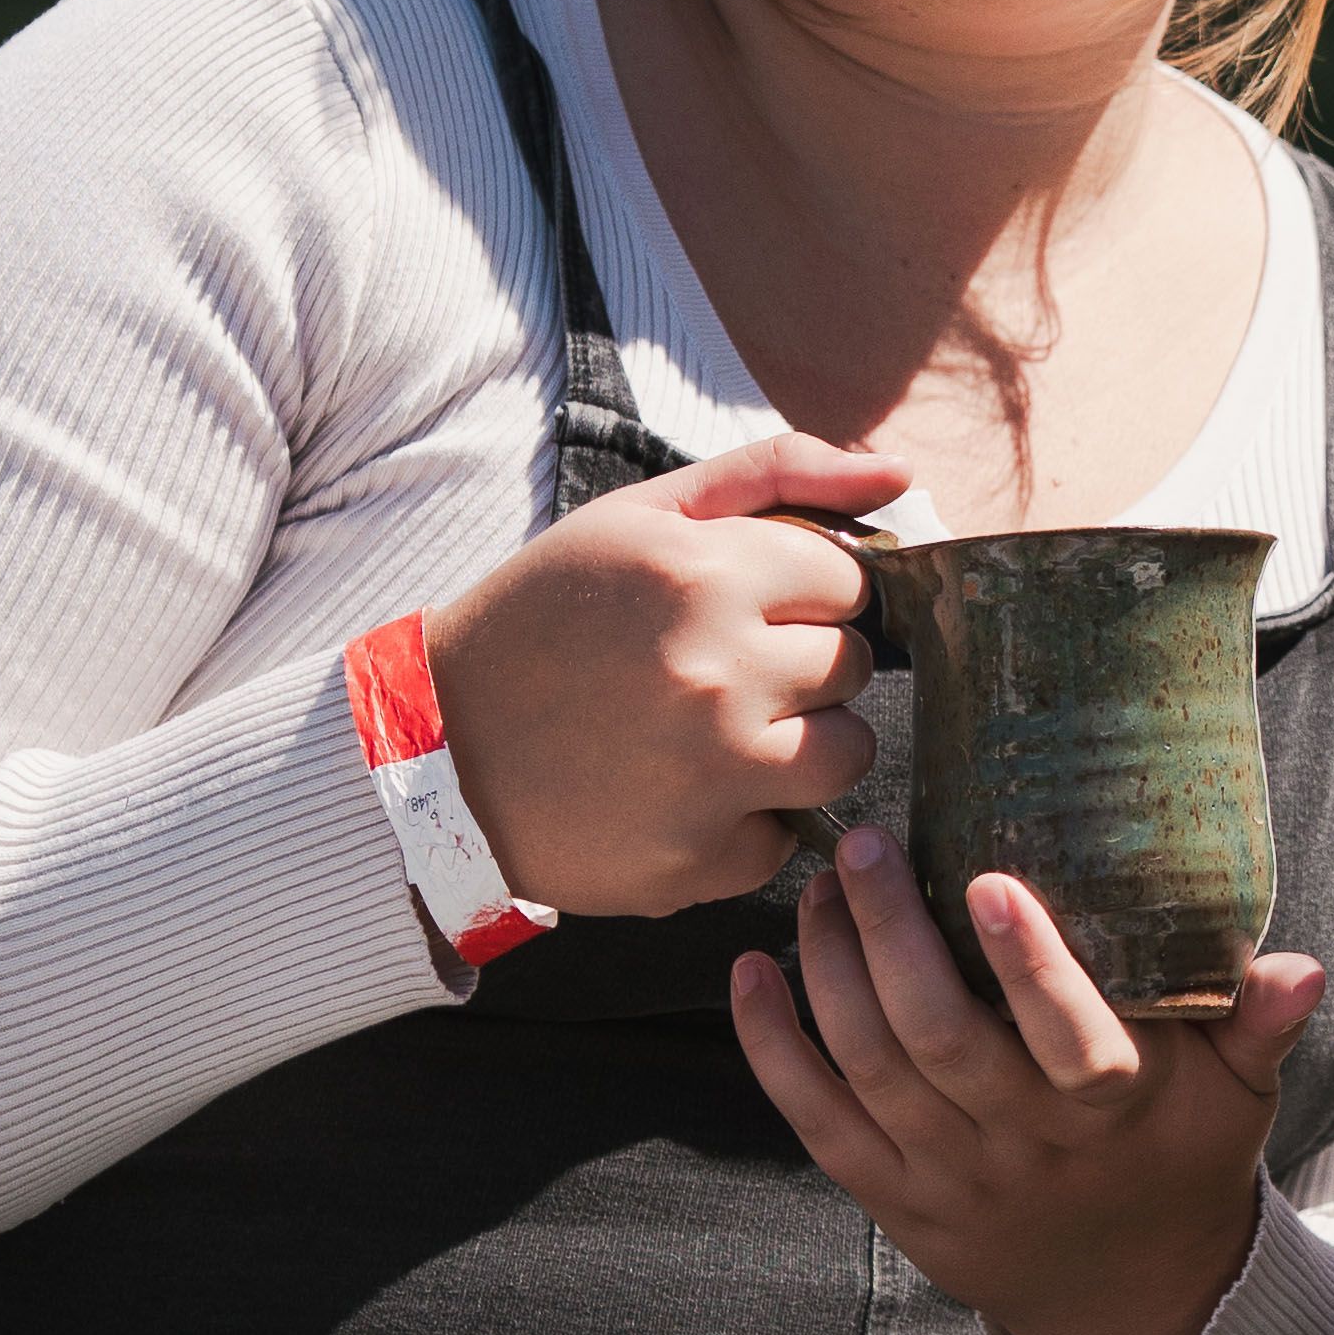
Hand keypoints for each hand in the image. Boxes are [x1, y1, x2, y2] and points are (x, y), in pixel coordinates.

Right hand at [425, 437, 904, 913]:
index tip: (744, 611)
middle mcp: (718, 673)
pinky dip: (746, 824)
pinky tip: (678, 796)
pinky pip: (787, 837)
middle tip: (716, 674)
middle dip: (803, 667)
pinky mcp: (698, 859)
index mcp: (704, 573)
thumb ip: (778, 475)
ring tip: (715, 737)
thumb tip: (901, 475)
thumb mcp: (642, 518)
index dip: (801, 595)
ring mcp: (712, 774)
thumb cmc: (545, 620)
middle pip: (853, 666)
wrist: (432, 750)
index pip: (848, 581)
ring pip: (847, 754)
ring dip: (799, 746)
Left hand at [734, 820, 1323, 1334]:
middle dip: (890, 934)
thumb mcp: (1238, 1097)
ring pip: (867, 1067)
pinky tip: (751, 971)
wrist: (1119, 1293)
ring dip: (830, 970)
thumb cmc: (1180, 1156)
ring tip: (820, 888)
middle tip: (867, 846)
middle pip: (937, 1038)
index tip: (993, 880)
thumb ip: (1258, 1025)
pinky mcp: (888, 1194)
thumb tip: (1301, 966)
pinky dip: (771, 1046)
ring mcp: (946, 1174)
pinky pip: (814, 1118)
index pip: (1069, 1041)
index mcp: (1110, 1111)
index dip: (1029, 966)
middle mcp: (1021, 1146)